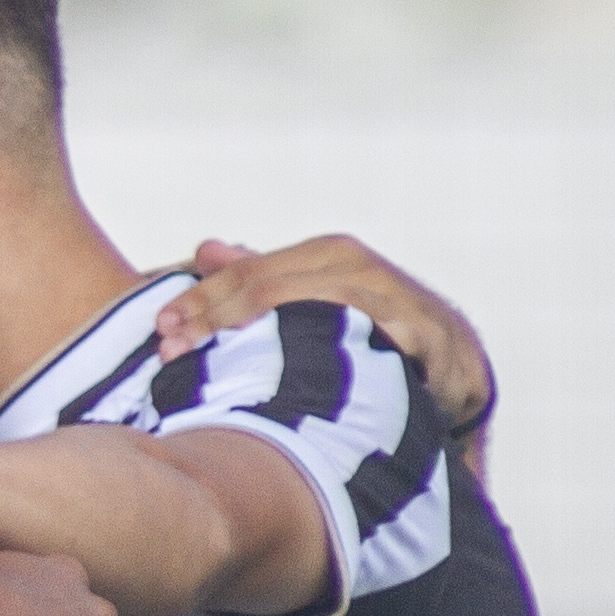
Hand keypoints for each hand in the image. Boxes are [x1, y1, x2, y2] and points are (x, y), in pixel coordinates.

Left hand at [155, 237, 492, 438]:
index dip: (201, 300)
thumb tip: (206, 248)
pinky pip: (382, 338)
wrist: (454, 359)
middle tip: (170, 347)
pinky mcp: (426, 333)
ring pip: (317, 306)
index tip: (160, 329)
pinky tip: (302, 367)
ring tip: (212, 363)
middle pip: (272, 285)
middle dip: (215, 314)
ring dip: (260, 333)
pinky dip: (345, 347)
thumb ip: (261, 275)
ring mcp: (392, 297)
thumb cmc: (371, 325)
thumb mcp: (313, 297)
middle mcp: (356, 268)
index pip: (248, 272)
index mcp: (325, 257)